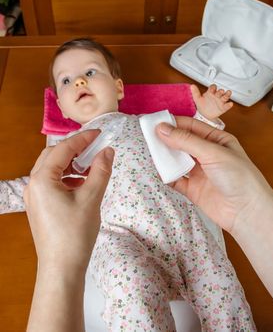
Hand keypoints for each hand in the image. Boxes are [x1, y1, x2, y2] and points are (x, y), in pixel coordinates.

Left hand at [24, 130, 113, 273]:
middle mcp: (33, 184)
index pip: (63, 149)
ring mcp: (34, 196)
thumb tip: (108, 151)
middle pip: (53, 155)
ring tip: (91, 167)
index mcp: (42, 179)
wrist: (62, 268)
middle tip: (95, 147)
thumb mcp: (91, 198)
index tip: (100, 133)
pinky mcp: (39, 206)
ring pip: (52, 168)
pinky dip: (67, 177)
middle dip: (75, 149)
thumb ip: (100, 171)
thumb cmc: (74, 234)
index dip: (83, 139)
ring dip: (71, 164)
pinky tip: (83, 183)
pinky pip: (52, 182)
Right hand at [156, 116, 270, 234]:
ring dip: (165, 157)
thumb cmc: (240, 177)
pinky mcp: (193, 190)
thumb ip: (186, 141)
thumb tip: (162, 129)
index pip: (191, 126)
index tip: (155, 122)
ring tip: (148, 151)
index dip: (174, 123)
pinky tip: (156, 171)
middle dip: (167, 139)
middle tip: (147, 135)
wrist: (247, 212)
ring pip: (177, 160)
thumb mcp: (212, 152)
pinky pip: (176, 180)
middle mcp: (207, 154)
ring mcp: (200, 172)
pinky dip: (166, 176)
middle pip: (182, 143)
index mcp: (217, 140)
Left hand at [191, 84, 232, 119]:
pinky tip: (230, 104)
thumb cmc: (202, 105)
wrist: (204, 115)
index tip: (212, 89)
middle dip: (220, 91)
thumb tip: (192, 86)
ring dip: (227, 94)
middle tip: (220, 91)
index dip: (213, 87)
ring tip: (229, 92)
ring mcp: (220, 101)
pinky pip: (227, 106)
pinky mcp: (223, 108)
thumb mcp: (197, 99)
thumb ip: (195, 92)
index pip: (213, 87)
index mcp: (210, 93)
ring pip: (225, 96)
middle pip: (220, 91)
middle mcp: (216, 96)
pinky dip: (229, 105)